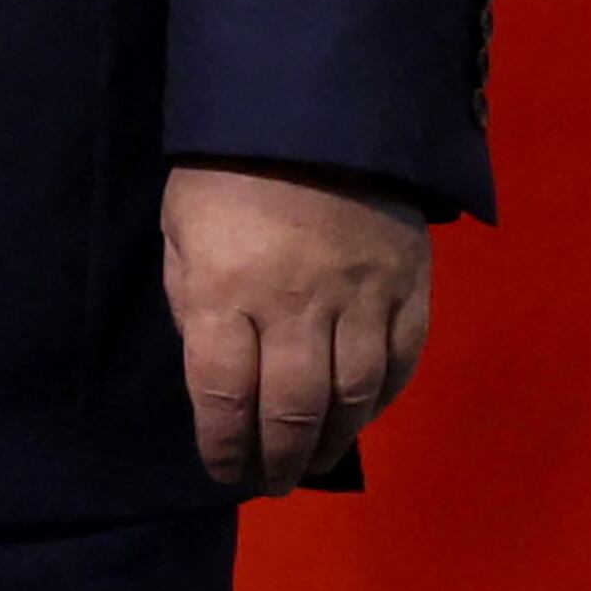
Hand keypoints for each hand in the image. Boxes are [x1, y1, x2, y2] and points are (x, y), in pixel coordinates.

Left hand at [162, 161, 432, 492]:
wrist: (316, 107)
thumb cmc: (226, 170)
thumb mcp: (181, 229)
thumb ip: (194, 300)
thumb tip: (217, 372)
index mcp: (224, 288)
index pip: (222, 395)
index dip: (223, 446)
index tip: (222, 472)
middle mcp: (293, 305)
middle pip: (290, 410)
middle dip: (275, 461)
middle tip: (268, 484)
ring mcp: (359, 299)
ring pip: (351, 399)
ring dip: (329, 442)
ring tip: (310, 461)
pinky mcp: (408, 288)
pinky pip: (400, 365)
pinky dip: (380, 402)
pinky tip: (360, 416)